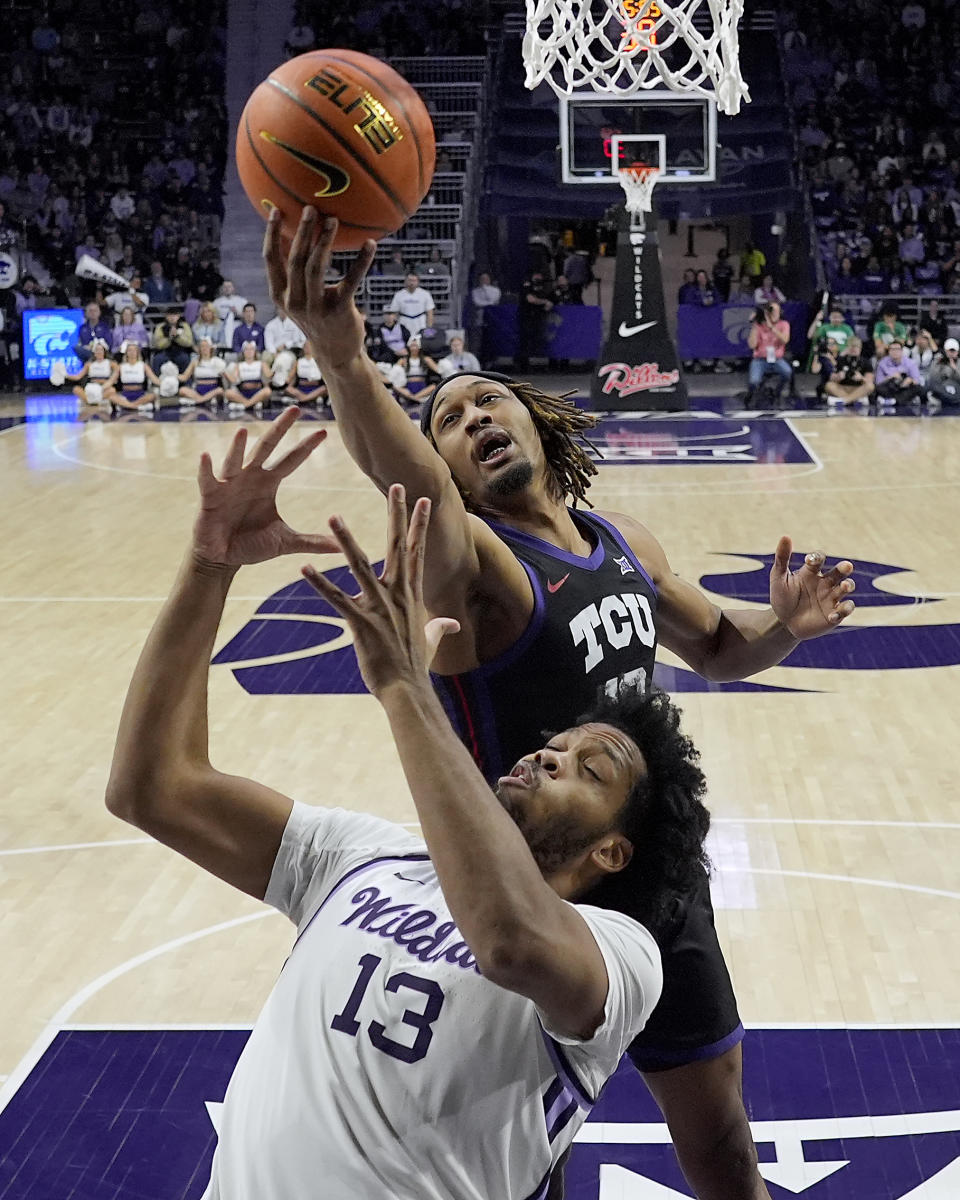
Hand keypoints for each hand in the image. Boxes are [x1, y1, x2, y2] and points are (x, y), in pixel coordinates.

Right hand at [193, 407, 338, 566]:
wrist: (223, 558)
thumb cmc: (252, 544)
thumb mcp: (286, 542)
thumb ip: (312, 541)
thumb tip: (340, 547)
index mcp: (268, 482)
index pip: (291, 460)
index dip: (306, 446)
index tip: (324, 431)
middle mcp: (250, 476)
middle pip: (266, 447)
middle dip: (280, 429)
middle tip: (295, 408)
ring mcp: (229, 484)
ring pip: (235, 460)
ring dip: (237, 446)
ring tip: (242, 430)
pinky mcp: (210, 497)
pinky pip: (208, 480)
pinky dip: (206, 469)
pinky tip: (206, 456)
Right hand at [263, 207, 374, 369]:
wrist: (336, 353)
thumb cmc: (318, 318)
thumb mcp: (300, 298)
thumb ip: (295, 274)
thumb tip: (297, 236)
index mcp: (281, 294)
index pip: (271, 259)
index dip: (272, 234)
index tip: (276, 209)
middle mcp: (295, 301)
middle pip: (294, 259)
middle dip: (302, 231)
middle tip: (310, 208)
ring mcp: (316, 307)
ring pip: (316, 267)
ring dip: (324, 241)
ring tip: (333, 220)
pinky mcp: (339, 311)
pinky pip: (351, 281)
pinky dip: (361, 261)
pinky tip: (370, 244)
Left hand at [301, 484, 459, 695]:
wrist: (407, 690)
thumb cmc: (416, 666)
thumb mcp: (431, 641)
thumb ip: (440, 628)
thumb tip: (452, 625)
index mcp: (412, 594)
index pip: (417, 551)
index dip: (419, 524)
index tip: (423, 499)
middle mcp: (397, 594)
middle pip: (396, 546)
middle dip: (396, 514)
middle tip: (395, 486)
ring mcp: (378, 607)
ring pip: (360, 565)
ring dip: (345, 540)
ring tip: (334, 515)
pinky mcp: (360, 623)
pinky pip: (336, 598)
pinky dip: (320, 583)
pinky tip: (304, 568)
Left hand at [769, 538, 855, 639]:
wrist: (782, 623)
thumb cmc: (781, 597)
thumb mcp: (778, 578)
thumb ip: (782, 558)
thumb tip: (785, 536)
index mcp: (811, 571)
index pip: (818, 559)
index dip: (816, 558)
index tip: (810, 561)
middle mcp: (825, 582)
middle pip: (840, 571)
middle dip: (844, 568)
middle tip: (846, 566)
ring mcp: (831, 597)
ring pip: (846, 587)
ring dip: (848, 585)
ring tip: (844, 586)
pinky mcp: (835, 613)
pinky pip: (845, 609)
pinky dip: (842, 611)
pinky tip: (832, 616)